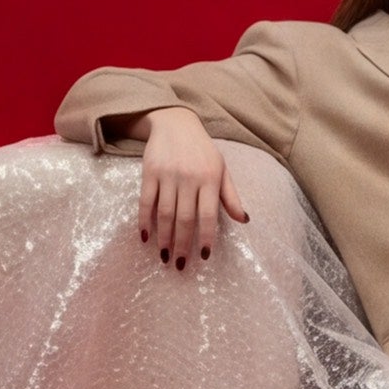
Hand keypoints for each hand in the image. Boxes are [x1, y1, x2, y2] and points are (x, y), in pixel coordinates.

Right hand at [135, 107, 251, 267]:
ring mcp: (168, 175)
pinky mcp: (149, 172)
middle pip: (185, 218)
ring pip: (165, 213)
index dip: (205, 237)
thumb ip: (231, 196)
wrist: (176, 123)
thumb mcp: (222, 169)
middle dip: (183, 244)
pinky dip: (144, 220)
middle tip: (181, 265)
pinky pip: (146, 201)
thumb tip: (245, 220)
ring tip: (165, 256)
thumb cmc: (203, 151)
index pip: (209, 214)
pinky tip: (145, 237)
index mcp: (210, 179)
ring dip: (164, 237)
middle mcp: (189, 178)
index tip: (203, 257)